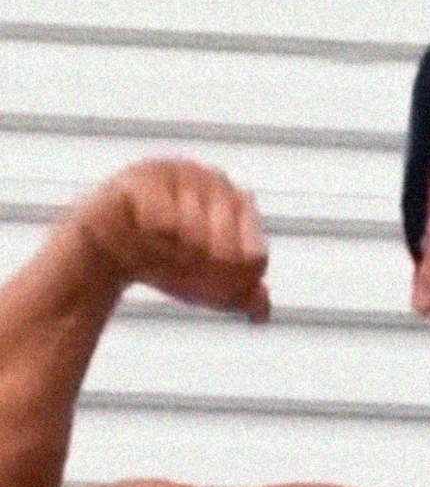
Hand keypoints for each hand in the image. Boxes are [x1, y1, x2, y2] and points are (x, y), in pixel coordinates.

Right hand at [71, 160, 269, 319]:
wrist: (110, 249)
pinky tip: (142, 233)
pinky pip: (163, 225)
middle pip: (227, 255)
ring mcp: (179, 174)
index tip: (210, 279)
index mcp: (239, 204)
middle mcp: (215, 182)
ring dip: (174, 257)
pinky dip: (152, 240)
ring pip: (195, 241)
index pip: (255, 260)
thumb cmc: (166, 260)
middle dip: (201, 272)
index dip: (232, 283)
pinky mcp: (144, 178)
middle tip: (180, 262)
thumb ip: (243, 296)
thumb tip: (262, 311)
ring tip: (161, 246)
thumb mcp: (210, 285)